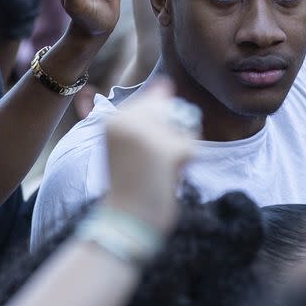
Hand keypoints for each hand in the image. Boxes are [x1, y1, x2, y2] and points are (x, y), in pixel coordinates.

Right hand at [103, 79, 197, 233]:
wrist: (126, 222)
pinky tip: (167, 177)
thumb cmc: (131, 184)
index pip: (155, 102)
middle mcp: (127, 121)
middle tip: (154, 163)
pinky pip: (191, 145)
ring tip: (159, 170)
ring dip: (180, 149)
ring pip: (184, 126)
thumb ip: (146, 112)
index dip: (159, 128)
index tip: (143, 154)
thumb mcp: (129, 143)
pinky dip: (185, 163)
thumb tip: (166, 83)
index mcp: (114, 118)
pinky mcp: (166, 150)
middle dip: (172, 136)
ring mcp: (146, 134)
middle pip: (171, 112)